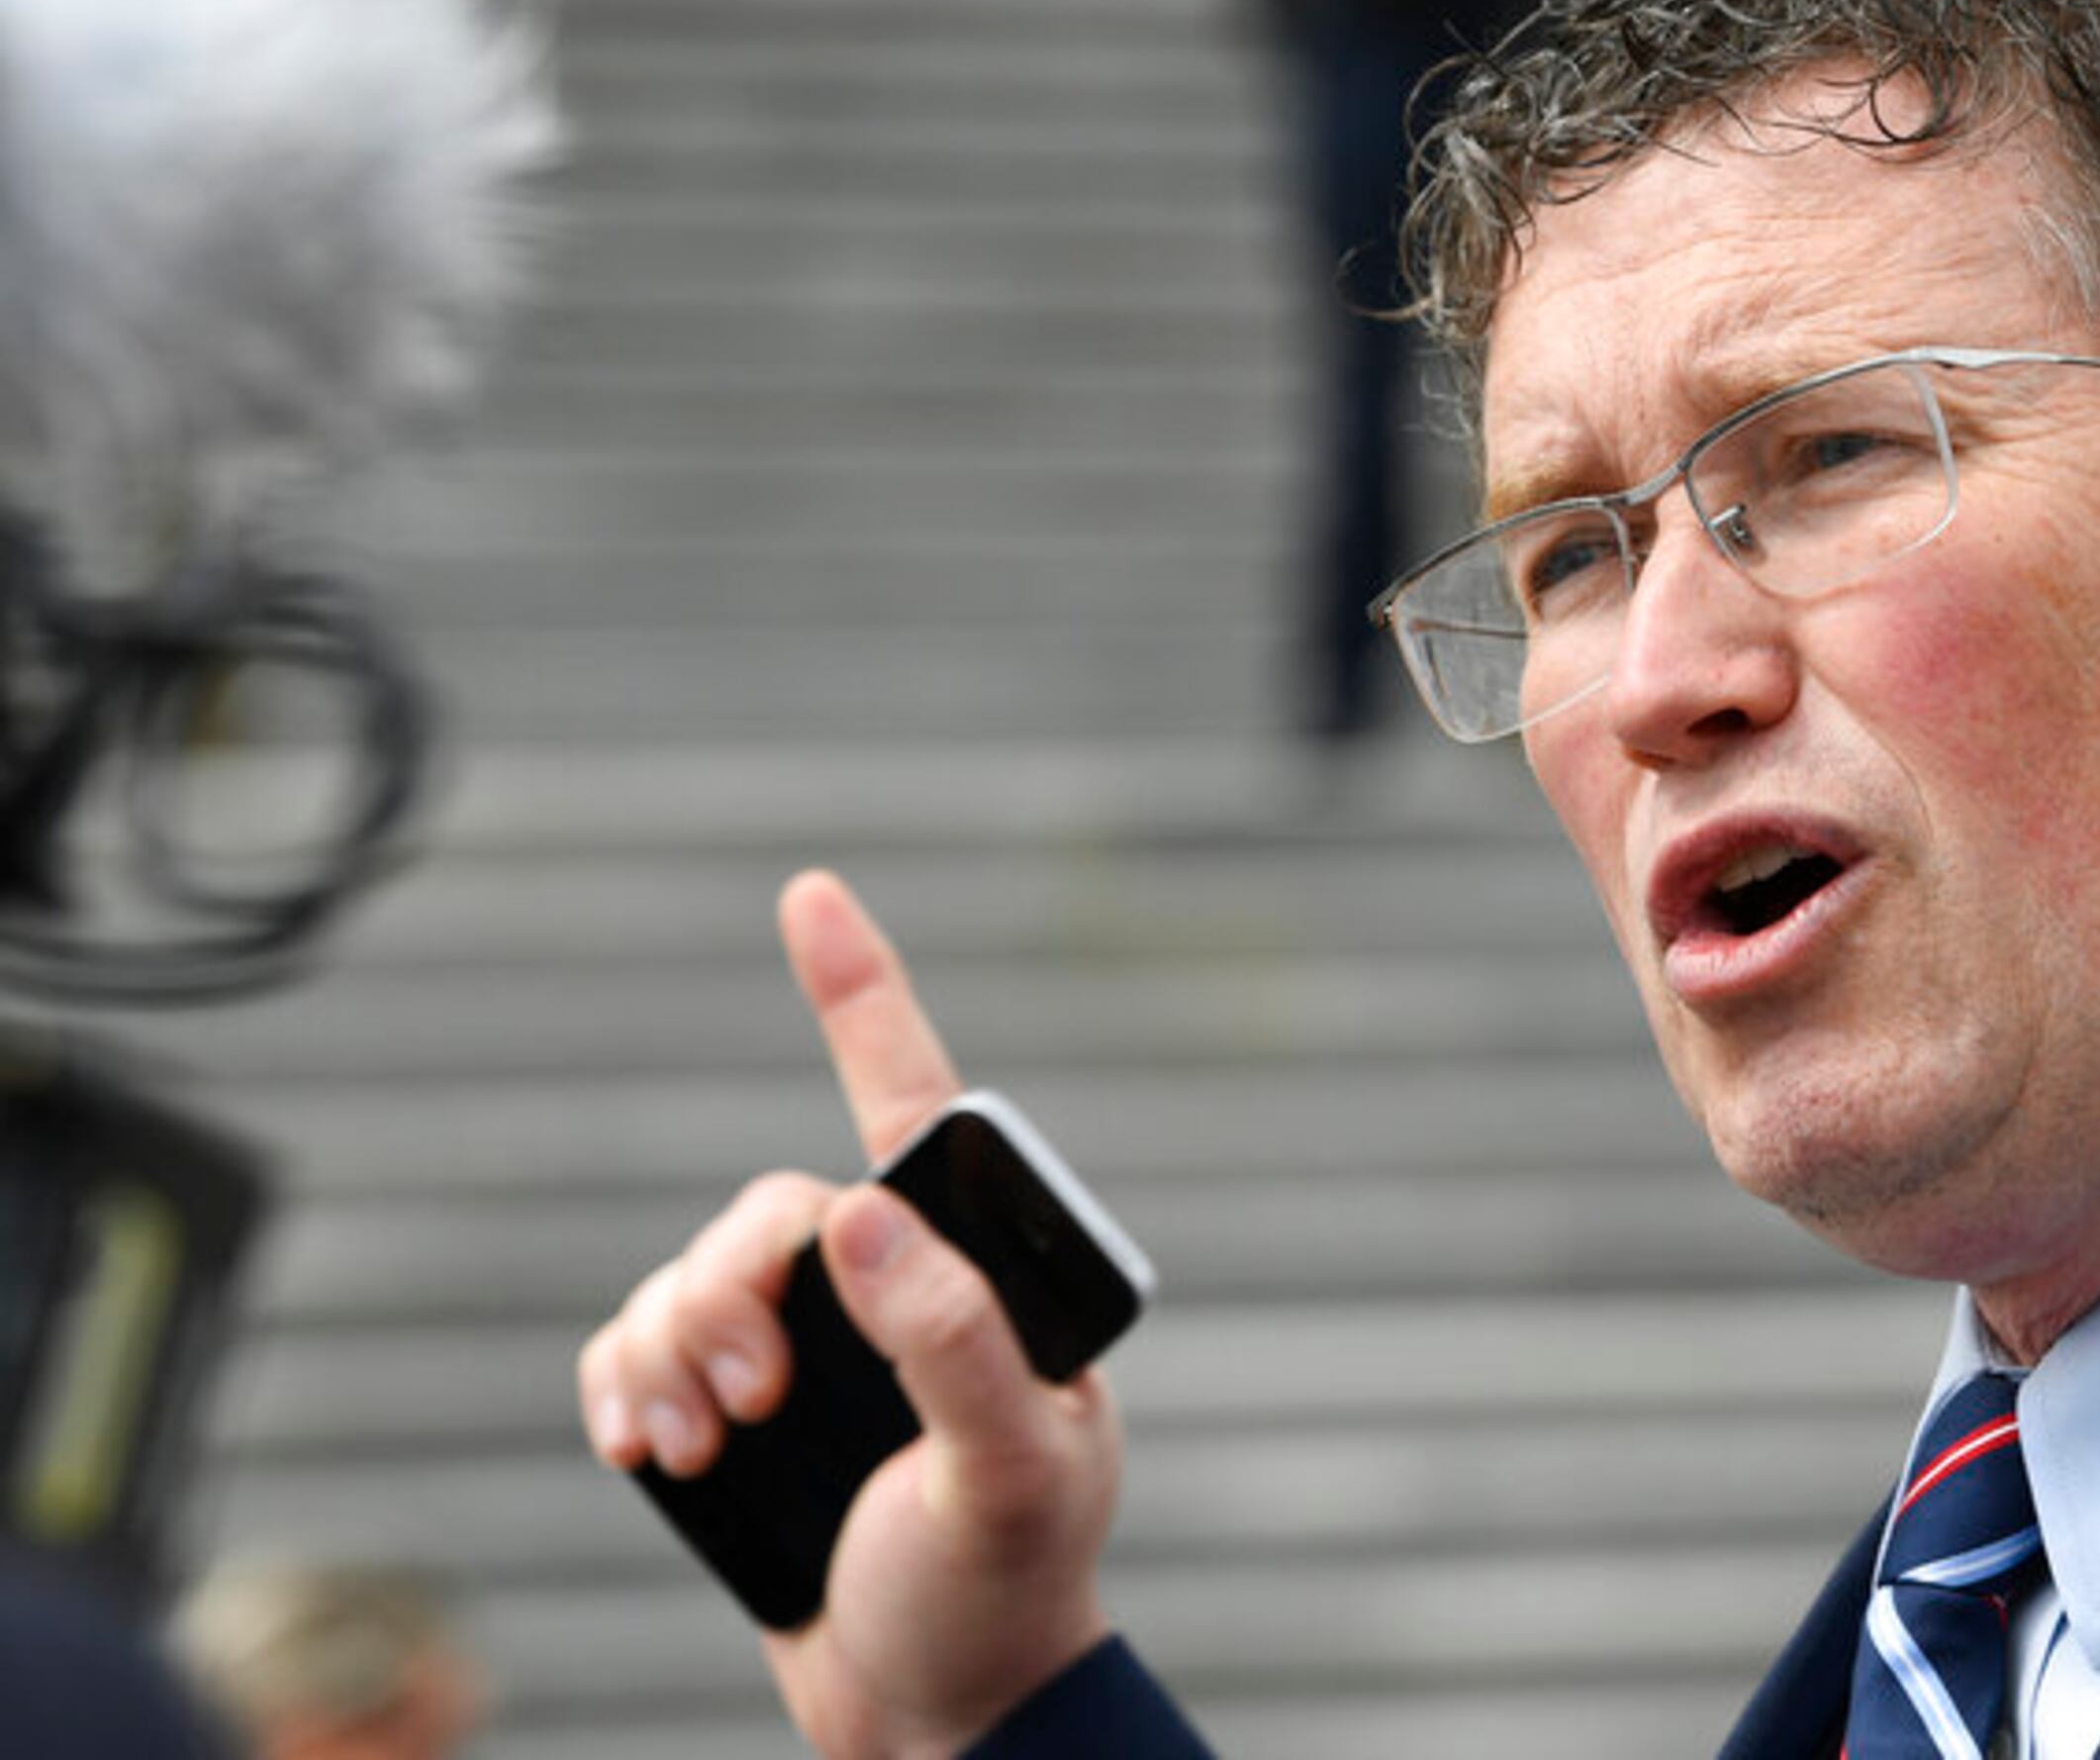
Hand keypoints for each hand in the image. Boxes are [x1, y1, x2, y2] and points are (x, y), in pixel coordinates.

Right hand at [576, 869, 1121, 1757]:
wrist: (936, 1711)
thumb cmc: (1001, 1586)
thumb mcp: (1007, 1472)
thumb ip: (955, 1344)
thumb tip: (863, 1214)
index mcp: (982, 1279)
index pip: (917, 1112)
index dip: (859, 996)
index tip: (807, 891)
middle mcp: (892, 1290)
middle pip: (767, 1213)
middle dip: (731, 1291)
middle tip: (754, 1402)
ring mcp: (809, 1347)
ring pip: (692, 1278)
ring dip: (672, 1348)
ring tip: (703, 1446)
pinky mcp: (732, 1407)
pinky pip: (639, 1344)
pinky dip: (623, 1382)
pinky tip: (647, 1449)